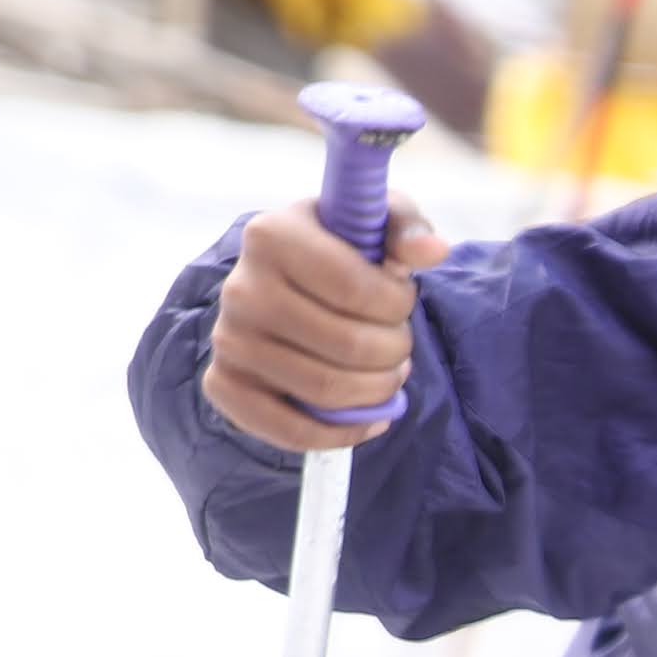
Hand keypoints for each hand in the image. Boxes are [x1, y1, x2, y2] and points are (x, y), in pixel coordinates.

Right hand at [197, 193, 448, 449]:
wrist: (280, 282)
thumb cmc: (335, 250)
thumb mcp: (371, 222)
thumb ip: (406, 227)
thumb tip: (432, 250)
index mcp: (270, 236)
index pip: (356, 289)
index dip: (398, 304)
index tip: (402, 299)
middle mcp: (240, 288)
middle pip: (347, 345)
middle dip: (394, 351)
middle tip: (400, 344)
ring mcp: (228, 340)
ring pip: (326, 390)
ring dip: (377, 391)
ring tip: (389, 374)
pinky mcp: (224, 385)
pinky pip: (291, 430)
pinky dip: (342, 434)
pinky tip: (371, 419)